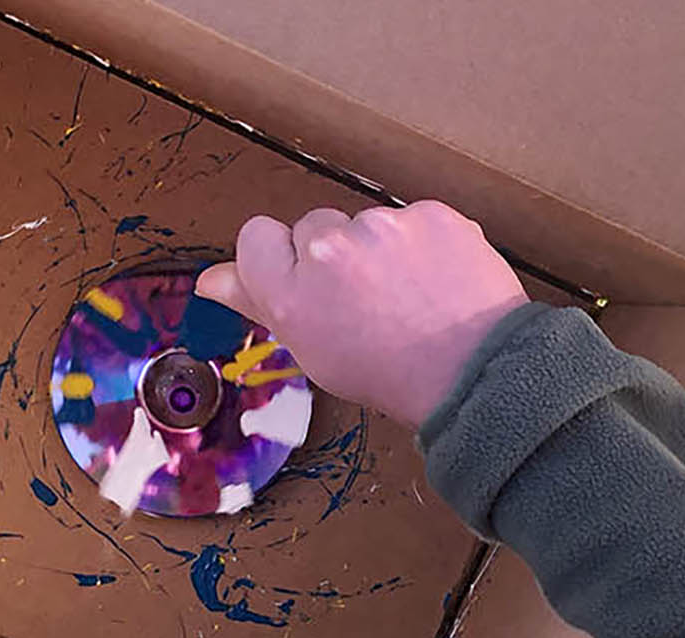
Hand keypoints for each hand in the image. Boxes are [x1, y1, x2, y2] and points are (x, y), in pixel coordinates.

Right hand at [196, 201, 528, 429]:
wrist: (474, 376)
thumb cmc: (388, 374)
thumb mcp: (312, 351)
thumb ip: (258, 303)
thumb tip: (210, 279)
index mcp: (289, 292)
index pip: (255, 235)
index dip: (283, 259)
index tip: (310, 286)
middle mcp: (328, 249)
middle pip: (314, 226)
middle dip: (334, 255)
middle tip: (367, 301)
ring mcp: (383, 227)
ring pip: (366, 223)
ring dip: (380, 249)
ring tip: (409, 296)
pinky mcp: (431, 214)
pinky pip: (413, 219)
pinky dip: (423, 244)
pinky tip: (437, 282)